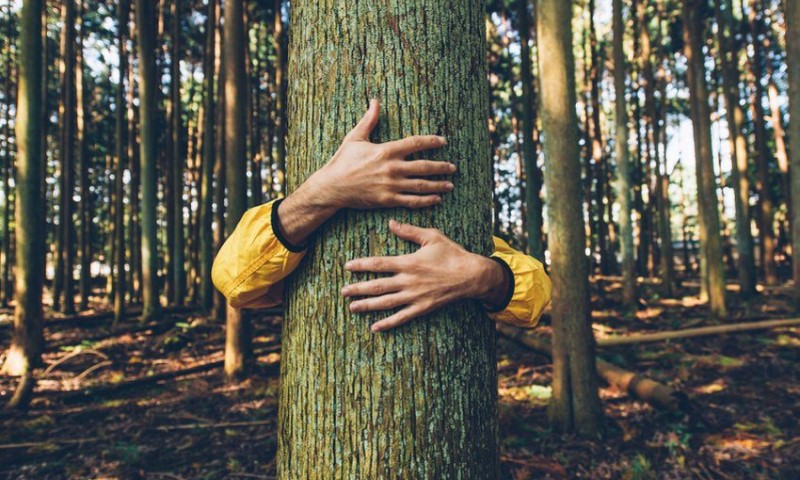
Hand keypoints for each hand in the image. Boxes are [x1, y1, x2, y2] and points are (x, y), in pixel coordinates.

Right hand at [305, 98, 456, 209]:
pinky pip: (411, 200)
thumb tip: (374, 101)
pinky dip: (425, 201)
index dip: (431, 141)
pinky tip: (436, 199)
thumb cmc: (342, 161)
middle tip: (453, 167)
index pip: (415, 143)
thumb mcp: (355, 138)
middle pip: (424, 166)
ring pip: (421, 185)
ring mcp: (391, 185)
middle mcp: (392, 168)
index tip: (443, 141)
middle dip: (441, 166)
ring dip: (438, 185)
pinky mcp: (388, 200)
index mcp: (386, 150)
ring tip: (450, 184)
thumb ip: (369, 120)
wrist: (332, 187)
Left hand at [342, 220, 510, 332]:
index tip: (347, 267)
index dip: (361, 265)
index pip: (379, 263)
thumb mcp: (432, 236)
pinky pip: (402, 317)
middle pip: (377, 286)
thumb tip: (390, 223)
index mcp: (408, 262)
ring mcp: (414, 296)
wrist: (471, 275)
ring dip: (367, 306)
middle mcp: (408, 281)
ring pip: (385, 303)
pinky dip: (387, 323)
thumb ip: (409, 231)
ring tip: (352, 308)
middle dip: (358, 289)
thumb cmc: (452, 254)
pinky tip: (374, 327)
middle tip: (343, 291)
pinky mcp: (422, 308)